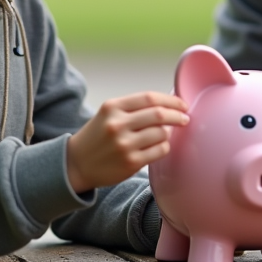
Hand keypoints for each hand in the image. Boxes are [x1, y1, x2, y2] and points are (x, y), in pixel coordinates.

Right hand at [66, 92, 188, 192]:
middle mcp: (117, 124)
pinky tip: (160, 146)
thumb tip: (169, 103)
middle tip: (185, 118)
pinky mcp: (130, 162)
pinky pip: (159, 150)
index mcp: (113, 107)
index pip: (150, 98)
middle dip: (178, 115)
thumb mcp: (109, 113)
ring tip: (166, 134)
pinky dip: (164, 146)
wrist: (76, 163)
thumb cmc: (98, 135)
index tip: (182, 104)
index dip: (171, 100)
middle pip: (159, 114)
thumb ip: (134, 107)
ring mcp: (124, 144)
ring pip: (161, 133)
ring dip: (169, 132)